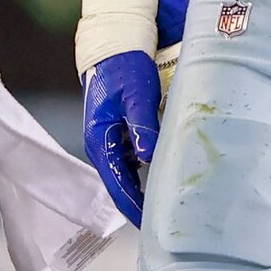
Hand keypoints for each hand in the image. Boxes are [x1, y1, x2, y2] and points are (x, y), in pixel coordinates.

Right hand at [82, 50, 161, 225]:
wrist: (113, 45)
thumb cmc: (123, 68)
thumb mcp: (136, 97)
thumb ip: (143, 128)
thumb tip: (149, 158)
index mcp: (100, 141)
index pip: (118, 185)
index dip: (135, 207)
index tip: (152, 225)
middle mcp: (102, 145)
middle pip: (123, 184)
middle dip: (141, 203)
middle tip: (166, 220)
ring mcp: (110, 139)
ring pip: (129, 172)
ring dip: (147, 186)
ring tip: (170, 201)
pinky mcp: (120, 132)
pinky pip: (133, 158)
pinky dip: (149, 168)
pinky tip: (168, 172)